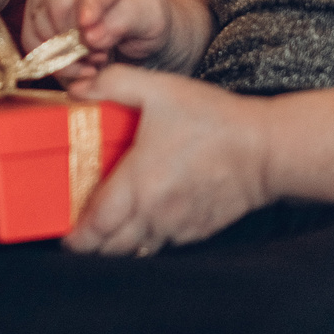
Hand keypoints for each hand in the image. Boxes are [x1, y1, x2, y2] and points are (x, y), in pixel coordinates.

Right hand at [23, 0, 205, 80]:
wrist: (134, 24)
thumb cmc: (145, 14)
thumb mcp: (150, 16)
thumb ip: (125, 20)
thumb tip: (91, 35)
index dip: (90, 6)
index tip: (89, 29)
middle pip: (58, 4)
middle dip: (78, 39)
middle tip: (102, 55)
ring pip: (41, 25)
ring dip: (66, 53)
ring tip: (94, 59)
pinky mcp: (35, 12)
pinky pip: (30, 40)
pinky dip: (50, 61)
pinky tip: (76, 65)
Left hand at [63, 66, 274, 255]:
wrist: (267, 149)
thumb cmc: (214, 120)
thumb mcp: (160, 89)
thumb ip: (114, 84)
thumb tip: (78, 88)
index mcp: (140, 183)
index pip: (98, 225)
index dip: (77, 237)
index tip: (65, 235)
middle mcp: (156, 213)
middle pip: (112, 247)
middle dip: (93, 245)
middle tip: (79, 233)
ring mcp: (178, 226)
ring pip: (137, 250)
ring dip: (118, 244)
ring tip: (108, 229)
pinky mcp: (197, 230)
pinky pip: (163, 243)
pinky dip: (148, 238)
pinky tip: (145, 220)